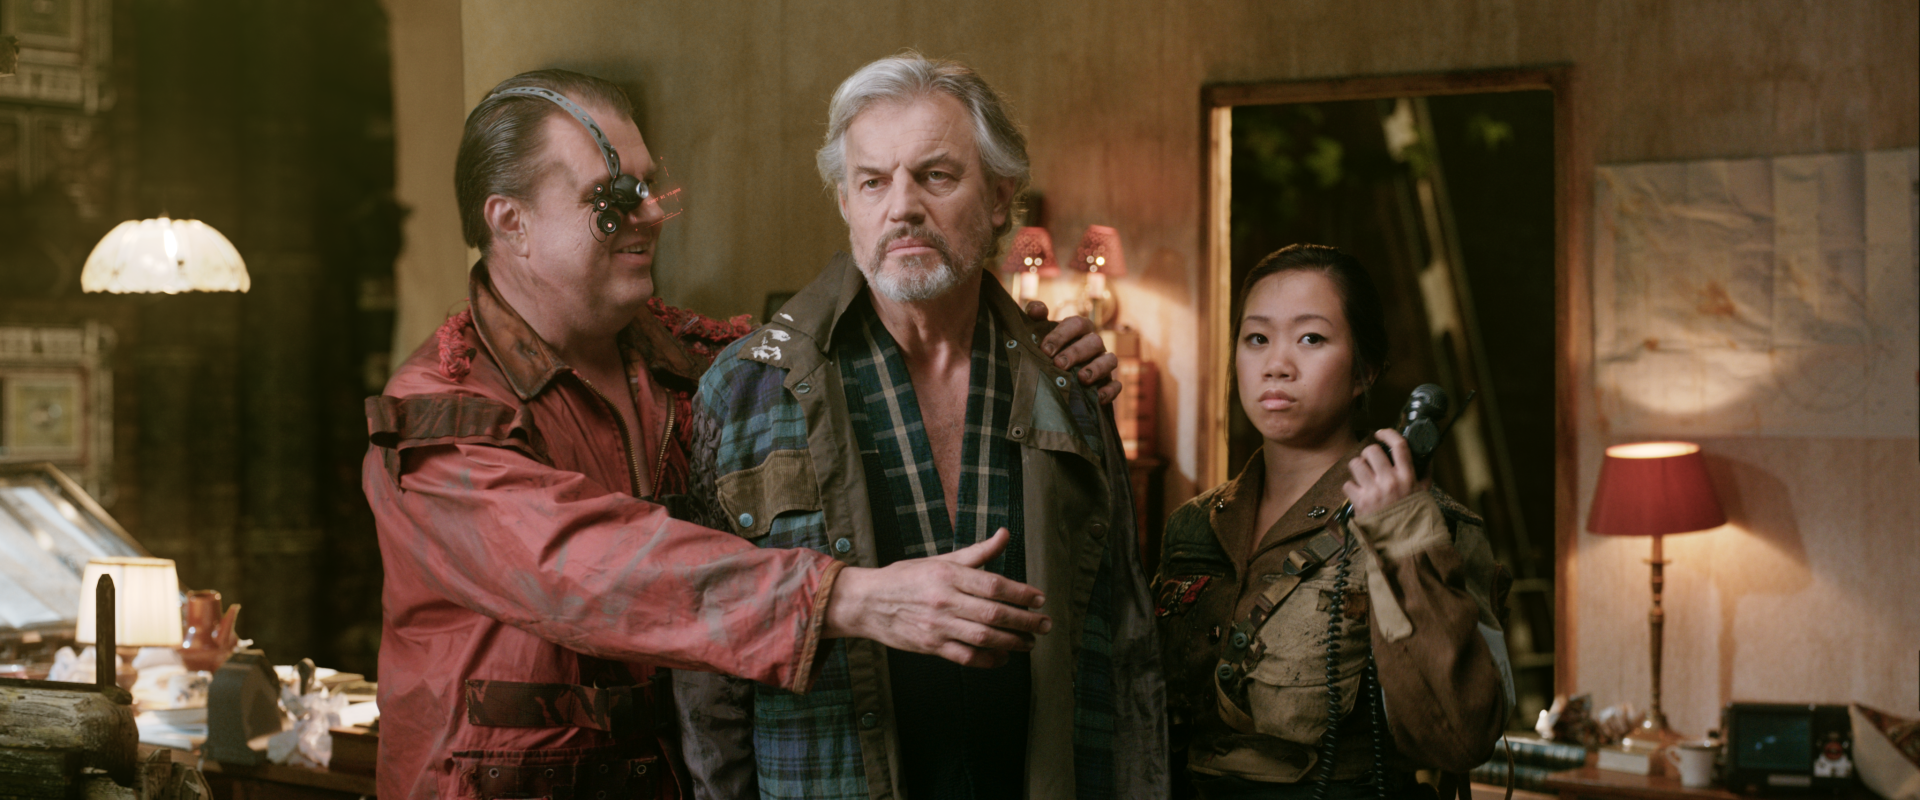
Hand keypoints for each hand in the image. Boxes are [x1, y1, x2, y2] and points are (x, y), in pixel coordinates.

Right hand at [823, 528, 1051, 667]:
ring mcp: (938, 625)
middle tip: (1045, 624)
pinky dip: (989, 660)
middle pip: (995, 613)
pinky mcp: (931, 646)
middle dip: (1025, 620)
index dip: (1022, 593)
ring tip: (1030, 642)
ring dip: (1013, 642)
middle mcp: (945, 600)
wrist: (867, 602)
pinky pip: (966, 657)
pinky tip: (1003, 657)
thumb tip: (1004, 534)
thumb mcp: (940, 560)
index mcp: (949, 574)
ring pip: (984, 638)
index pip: (995, 584)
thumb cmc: (905, 578)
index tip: (1039, 599)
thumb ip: (977, 552)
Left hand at [1024, 301, 1121, 403]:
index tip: (1045, 350)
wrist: (1053, 376)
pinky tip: (1098, 397)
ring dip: (1097, 368)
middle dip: (1076, 353)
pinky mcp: (1108, 383)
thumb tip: (1038, 310)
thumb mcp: (1039, 332)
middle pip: (1094, 341)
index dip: (1062, 335)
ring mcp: (1103, 363)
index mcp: (1079, 329)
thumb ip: (1035, 318)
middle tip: (1059, 364)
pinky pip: (1116, 385)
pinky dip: (1110, 390)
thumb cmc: (1047, 349)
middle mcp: (1094, 343)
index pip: (1077, 324)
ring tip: (1082, 378)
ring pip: (1110, 360)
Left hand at [1342, 428, 1430, 517]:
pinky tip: (1359, 493)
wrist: (1403, 542)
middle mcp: (1390, 481)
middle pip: (1371, 451)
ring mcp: (1374, 491)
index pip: (1399, 446)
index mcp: (1408, 476)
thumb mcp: (1424, 493)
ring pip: (1355, 464)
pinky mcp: (1360, 502)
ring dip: (1357, 468)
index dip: (1388, 434)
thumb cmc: (1413, 515)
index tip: (1381, 433)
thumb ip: (1425, 473)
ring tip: (1363, 476)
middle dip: (1368, 454)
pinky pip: (1347, 484)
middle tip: (1370, 461)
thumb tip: (1427, 456)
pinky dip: (1351, 488)